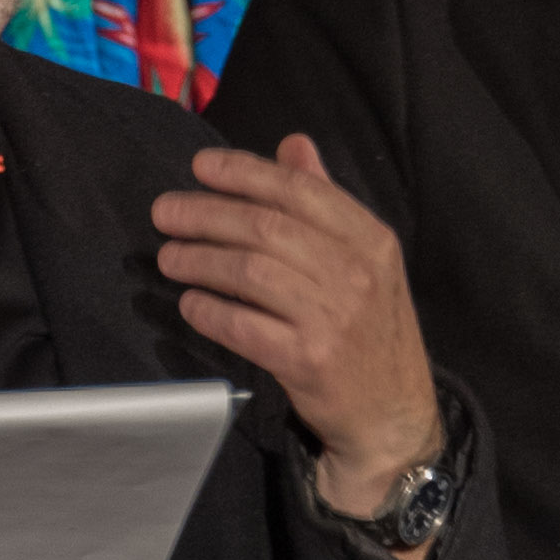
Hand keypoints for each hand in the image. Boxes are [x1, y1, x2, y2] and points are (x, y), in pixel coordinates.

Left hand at [153, 136, 441, 511]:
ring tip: (169, 257)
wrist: (393, 415)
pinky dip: (210, 311)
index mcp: (371, 239)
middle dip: (205, 214)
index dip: (243, 173)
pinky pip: (244, 325)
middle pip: (266, 227)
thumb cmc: (370, 331)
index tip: (201, 167)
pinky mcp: (308, 359)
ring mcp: (333, 317)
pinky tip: (190, 303)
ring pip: (249, 271)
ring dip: (199, 259)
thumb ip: (327, 201)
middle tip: (165, 212)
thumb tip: (293, 145)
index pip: (298, 190)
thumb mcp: (367, 260)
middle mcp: (356, 273)